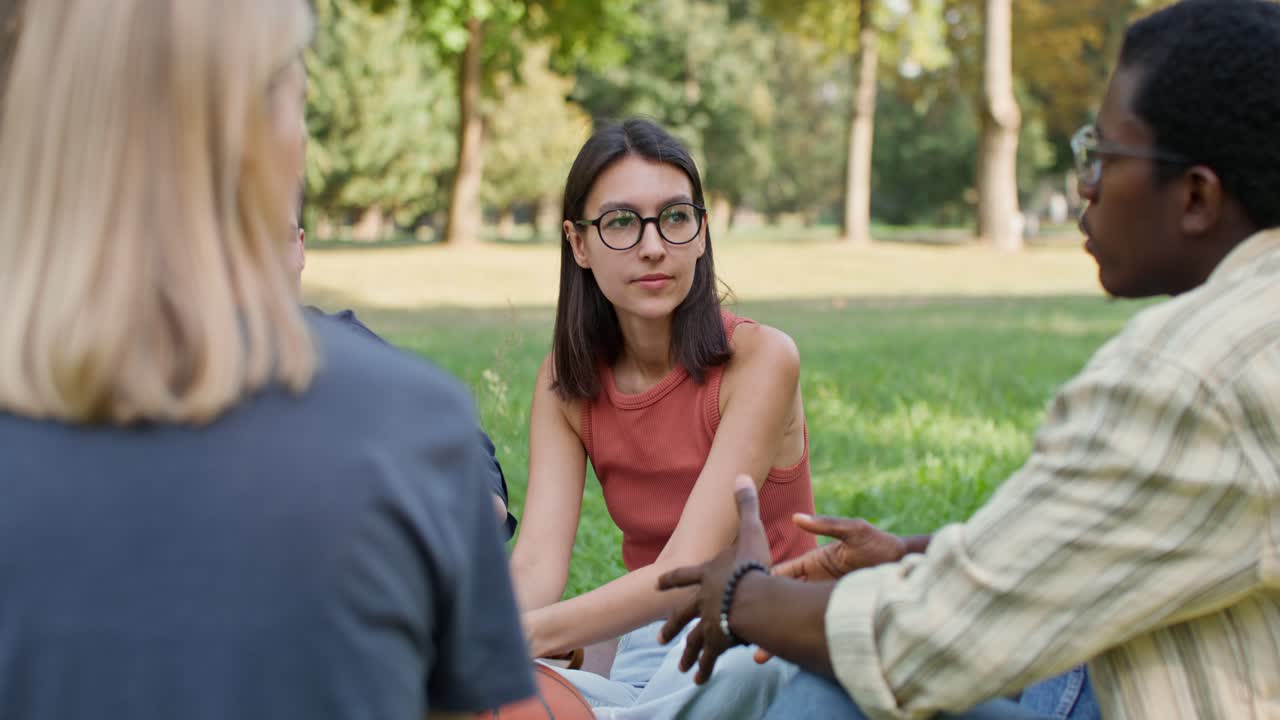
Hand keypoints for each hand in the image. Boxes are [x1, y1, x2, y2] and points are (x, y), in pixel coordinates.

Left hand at [656, 475, 771, 684]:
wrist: (752, 599)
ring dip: (687, 653)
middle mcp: (701, 600)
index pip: (683, 575)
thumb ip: (744, 505)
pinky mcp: (719, 641)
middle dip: (672, 625)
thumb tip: (741, 475)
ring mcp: (708, 622)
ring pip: (693, 640)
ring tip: (681, 668)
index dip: (671, 579)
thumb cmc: (750, 565)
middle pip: (682, 614)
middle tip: (659, 638)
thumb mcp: (749, 530)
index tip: (658, 584)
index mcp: (706, 575)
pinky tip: (701, 679)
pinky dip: (706, 668)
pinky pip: (710, 658)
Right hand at [752, 515, 905, 664]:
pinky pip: (816, 630)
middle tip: (745, 631)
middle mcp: (815, 584)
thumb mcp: (854, 531)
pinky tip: (789, 658)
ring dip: (779, 637)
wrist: (907, 567)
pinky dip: (801, 642)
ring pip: (796, 621)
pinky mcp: (838, 617)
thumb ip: (827, 525)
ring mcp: (826, 602)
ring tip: (759, 656)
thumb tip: (797, 517)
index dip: (763, 582)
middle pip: (784, 602)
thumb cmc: (881, 544)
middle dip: (766, 616)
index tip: (742, 592)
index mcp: (814, 563)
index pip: (782, 573)